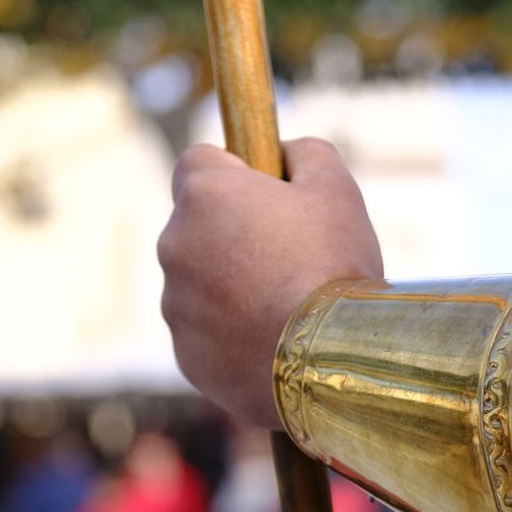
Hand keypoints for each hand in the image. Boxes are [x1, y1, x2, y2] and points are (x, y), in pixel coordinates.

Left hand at [159, 138, 383, 427]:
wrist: (330, 359)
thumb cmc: (333, 264)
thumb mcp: (336, 188)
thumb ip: (304, 153)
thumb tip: (285, 153)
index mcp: (205, 195)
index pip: (198, 161)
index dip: (234, 170)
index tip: (265, 189)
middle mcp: (174, 245)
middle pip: (198, 226)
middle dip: (233, 233)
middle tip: (288, 253)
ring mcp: (175, 305)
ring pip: (200, 283)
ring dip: (231, 286)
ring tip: (286, 304)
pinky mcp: (185, 355)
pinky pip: (206, 333)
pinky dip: (231, 334)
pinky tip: (274, 341)